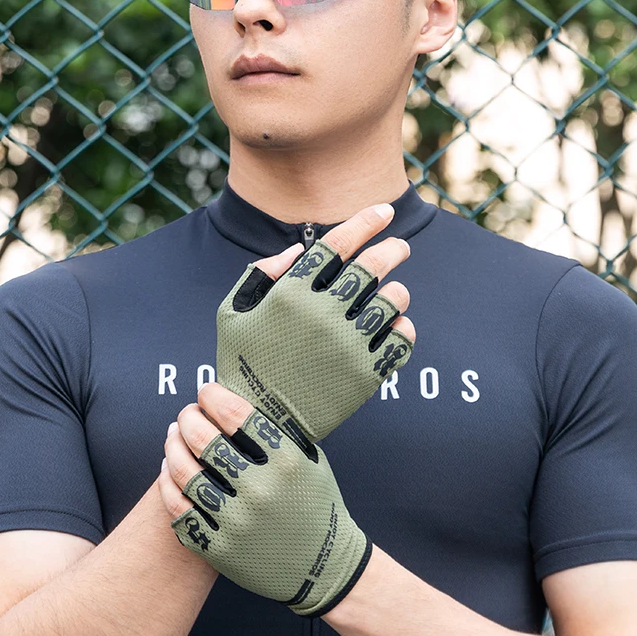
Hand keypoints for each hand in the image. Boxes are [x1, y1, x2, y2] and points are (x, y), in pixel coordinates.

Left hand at [159, 382, 369, 615]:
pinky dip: (168, 485)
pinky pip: (180, 511)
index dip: (214, 397)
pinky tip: (168, 470)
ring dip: (172, 447)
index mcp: (287, 463)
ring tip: (173, 436)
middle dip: (188, 418)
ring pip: (185, 474)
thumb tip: (242, 399)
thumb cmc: (318, 507)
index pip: (237, 415)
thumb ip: (281, 434)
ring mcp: (237, 523)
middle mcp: (260, 491)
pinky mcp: (220, 550)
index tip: (206, 392)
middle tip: (186, 413)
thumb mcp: (312, 463)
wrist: (324, 568)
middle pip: (205, 441)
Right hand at [216, 202, 416, 450]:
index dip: (365, 222)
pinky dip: (403, 328)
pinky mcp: (366, 375)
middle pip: (371, 267)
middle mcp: (321, 314)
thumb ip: (261, 274)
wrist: (259, 424)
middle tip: (400, 247)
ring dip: (397, 291)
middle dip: (392, 250)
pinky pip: (401, 339)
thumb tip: (300, 249)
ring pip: (392, 301)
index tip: (384, 211)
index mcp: (289, 294)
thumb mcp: (233, 314)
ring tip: (394, 293)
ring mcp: (347, 345)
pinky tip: (396, 326)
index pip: (337, 244)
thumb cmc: (243, 364)